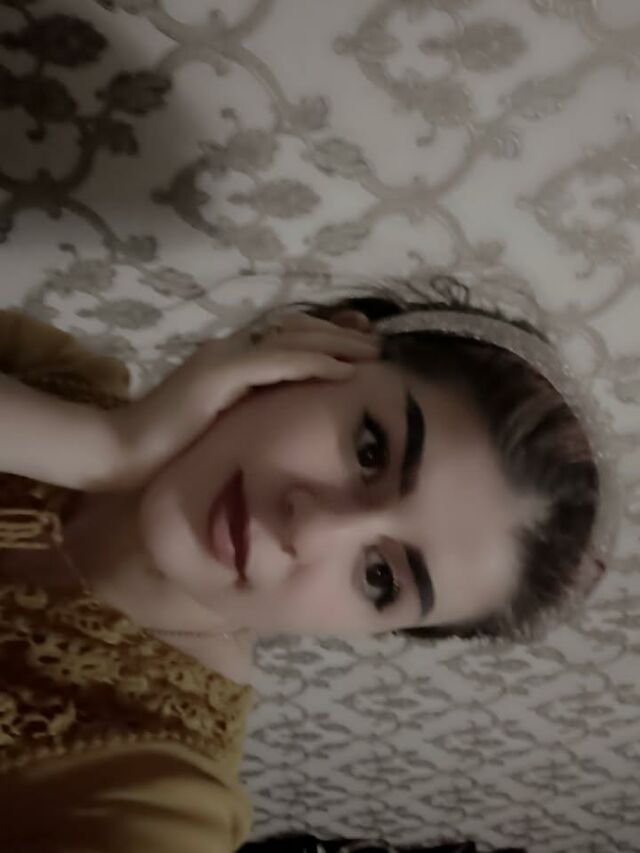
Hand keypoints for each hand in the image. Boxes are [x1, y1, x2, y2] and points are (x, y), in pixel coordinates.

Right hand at [107, 312, 377, 488]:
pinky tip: (344, 371)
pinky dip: (314, 363)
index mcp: (229, 359)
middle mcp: (229, 349)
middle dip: (339, 332)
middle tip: (376, 339)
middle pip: (294, 329)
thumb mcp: (220, 425)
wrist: (122, 453)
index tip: (360, 340)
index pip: (284, 336)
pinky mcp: (220, 376)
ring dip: (336, 344)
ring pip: (292, 340)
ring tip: (373, 353)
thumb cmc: (168, 449)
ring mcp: (224, 358)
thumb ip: (248, 413)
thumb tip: (281, 421)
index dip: (324, 334)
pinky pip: (278, 363)